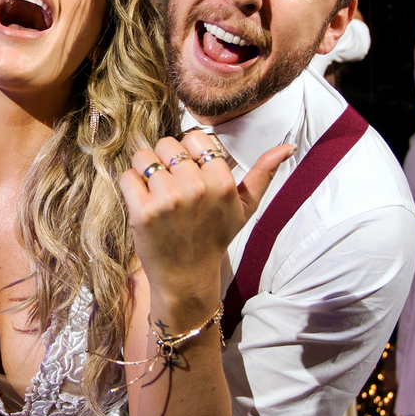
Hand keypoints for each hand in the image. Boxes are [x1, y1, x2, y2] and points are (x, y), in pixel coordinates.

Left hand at [120, 132, 293, 322]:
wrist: (187, 277)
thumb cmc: (214, 238)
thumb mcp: (245, 208)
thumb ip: (263, 174)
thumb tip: (287, 146)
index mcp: (222, 182)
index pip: (194, 138)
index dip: (187, 152)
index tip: (188, 171)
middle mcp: (196, 188)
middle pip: (167, 144)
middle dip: (165, 160)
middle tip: (170, 185)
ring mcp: (168, 199)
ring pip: (144, 157)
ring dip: (145, 171)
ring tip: (155, 192)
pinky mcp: (143, 212)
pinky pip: (128, 176)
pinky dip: (131, 186)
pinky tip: (143, 202)